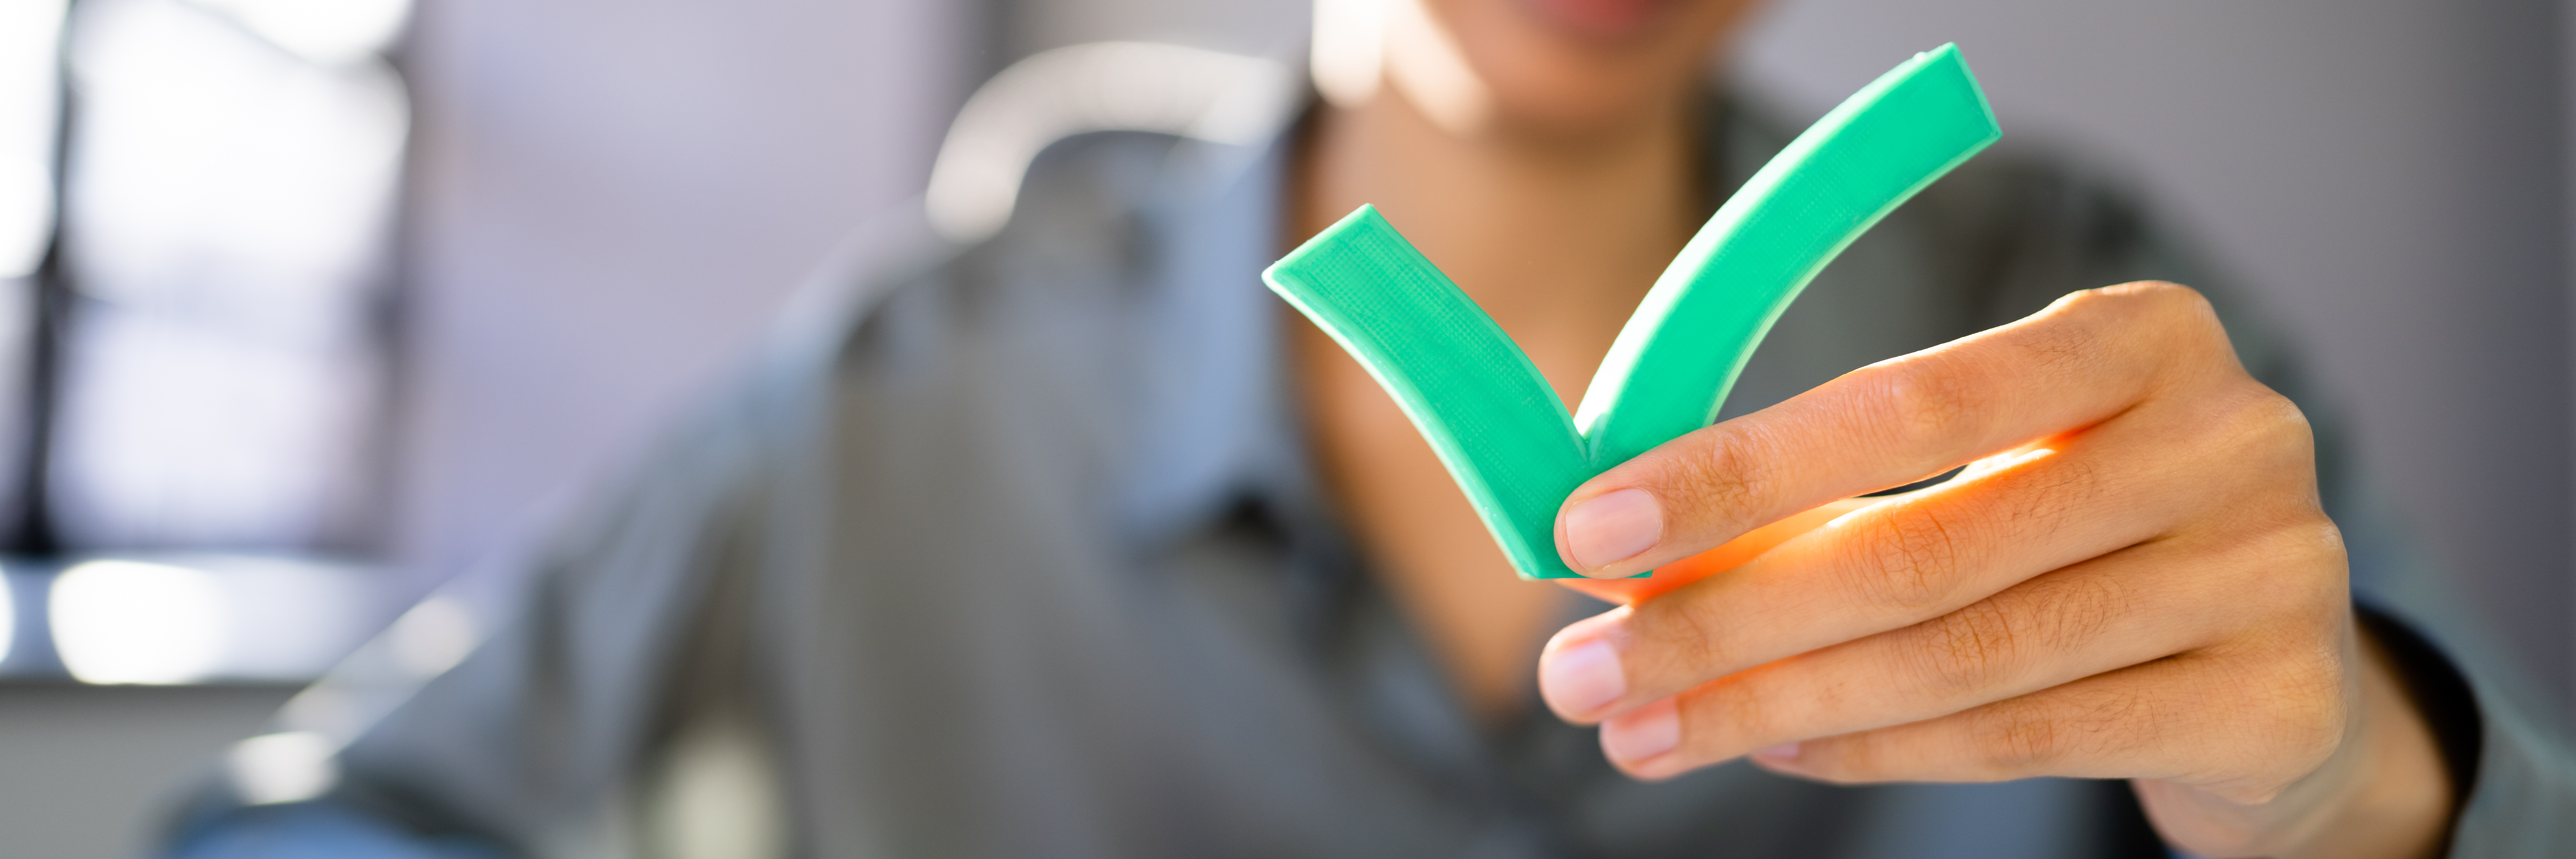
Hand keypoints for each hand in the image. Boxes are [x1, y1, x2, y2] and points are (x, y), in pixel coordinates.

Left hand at [1535, 283, 2453, 857]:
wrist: (2281, 671)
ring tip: (1643, 730)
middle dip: (1724, 618)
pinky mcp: (2272, 701)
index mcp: (2141, 337)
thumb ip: (1819, 504)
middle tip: (1584, 672)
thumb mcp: (1974, 478)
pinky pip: (2025, 734)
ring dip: (1771, 701)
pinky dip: (1874, 750)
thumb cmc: (2084, 542)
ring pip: (1960, 657)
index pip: (1909, 400)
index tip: (1589, 524)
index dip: (1737, 470)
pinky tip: (1776, 746)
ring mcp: (2267, 571)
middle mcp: (2222, 437)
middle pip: (1920, 546)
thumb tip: (1616, 552)